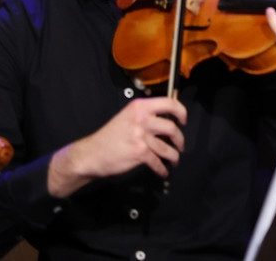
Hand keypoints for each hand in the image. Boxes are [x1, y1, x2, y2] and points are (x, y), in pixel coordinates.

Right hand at [72, 96, 186, 181]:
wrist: (91, 154)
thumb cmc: (109, 136)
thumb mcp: (127, 117)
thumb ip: (146, 115)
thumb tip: (168, 120)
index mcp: (139, 107)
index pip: (169, 103)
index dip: (181, 112)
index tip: (183, 121)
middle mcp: (142, 119)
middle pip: (172, 128)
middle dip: (179, 140)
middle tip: (180, 145)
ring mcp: (141, 136)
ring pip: (167, 148)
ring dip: (174, 156)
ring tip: (174, 160)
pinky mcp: (140, 153)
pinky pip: (158, 162)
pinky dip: (162, 169)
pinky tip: (163, 171)